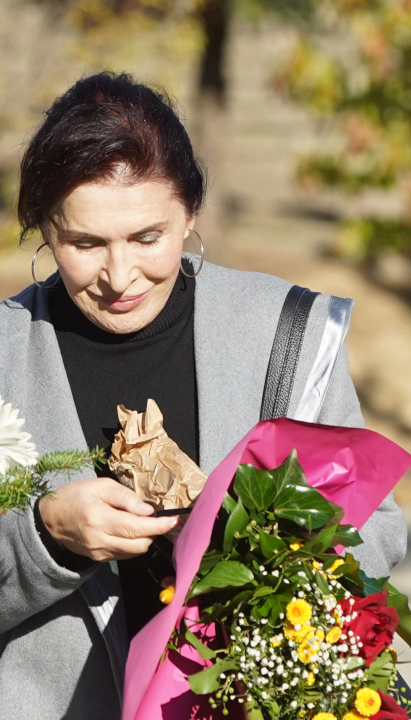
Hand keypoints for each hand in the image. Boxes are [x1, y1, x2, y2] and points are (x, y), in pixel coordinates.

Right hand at [38, 477, 178, 561]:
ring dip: (145, 538)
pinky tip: (130, 530)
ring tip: (141, 522)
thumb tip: (148, 511)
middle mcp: (100, 541)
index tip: (174, 520)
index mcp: (100, 519)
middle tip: (157, 518)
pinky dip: (133, 543)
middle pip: (140, 544)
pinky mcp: (99, 559)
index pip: (137, 528)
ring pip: (135, 552)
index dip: (159, 526)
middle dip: (154, 532)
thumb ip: (126, 497)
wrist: (50, 520)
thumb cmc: (76, 496)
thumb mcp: (100, 486)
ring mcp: (99, 553)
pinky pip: (125, 554)